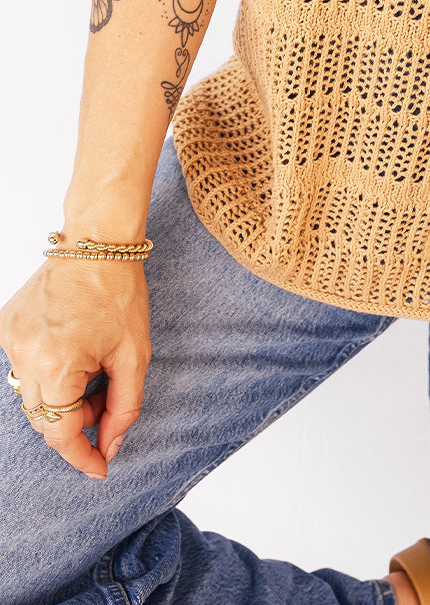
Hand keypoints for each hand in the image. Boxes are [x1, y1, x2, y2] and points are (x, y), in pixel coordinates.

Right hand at [0, 255, 150, 478]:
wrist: (96, 242)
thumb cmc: (120, 294)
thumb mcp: (135, 356)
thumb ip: (124, 408)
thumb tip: (109, 445)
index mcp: (57, 364)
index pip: (60, 433)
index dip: (81, 455)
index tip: (99, 467)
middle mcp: (25, 355)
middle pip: (44, 418)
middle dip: (77, 419)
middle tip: (106, 400)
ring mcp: (10, 340)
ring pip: (33, 394)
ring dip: (63, 396)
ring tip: (94, 368)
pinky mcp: (5, 326)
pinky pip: (24, 366)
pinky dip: (49, 370)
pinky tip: (73, 348)